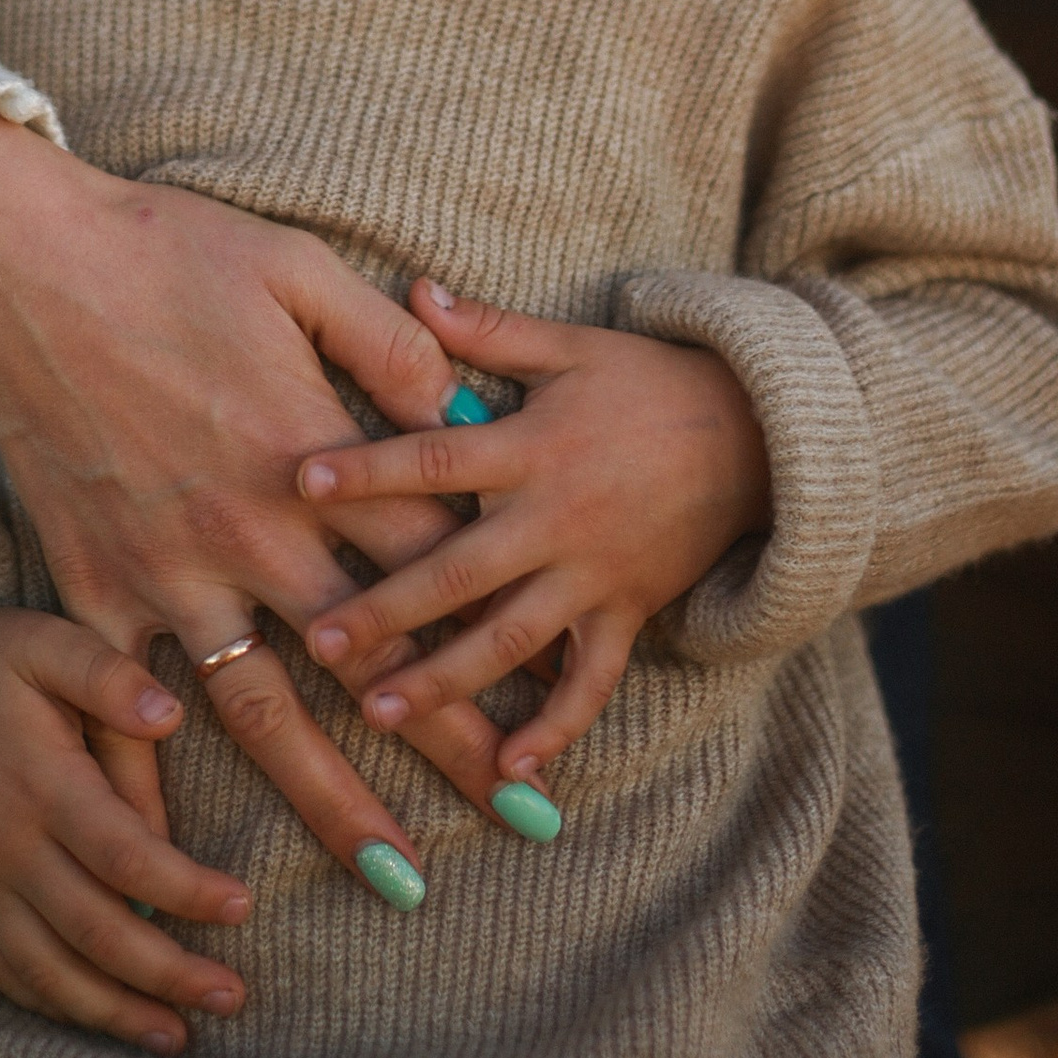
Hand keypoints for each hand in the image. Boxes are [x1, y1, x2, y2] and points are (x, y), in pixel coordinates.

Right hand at [0, 119, 526, 882]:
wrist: (20, 268)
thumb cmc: (166, 252)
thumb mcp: (297, 266)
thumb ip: (385, 341)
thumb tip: (466, 404)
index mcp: (307, 455)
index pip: (430, 559)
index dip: (501, 626)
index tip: (561, 692)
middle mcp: (245, 534)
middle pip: (371, 660)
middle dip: (452, 742)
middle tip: (525, 819)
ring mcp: (165, 575)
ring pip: (263, 716)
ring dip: (334, 800)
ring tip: (396, 875)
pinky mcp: (91, 592)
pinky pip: (125, 719)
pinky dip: (155, 797)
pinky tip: (184, 870)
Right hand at [0, 556, 243, 1057]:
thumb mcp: (46, 641)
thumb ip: (107, 675)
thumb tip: (171, 712)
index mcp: (42, 784)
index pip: (123, 856)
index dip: (185, 889)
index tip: (241, 906)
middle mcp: (9, 847)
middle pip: (95, 931)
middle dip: (167, 973)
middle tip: (231, 995)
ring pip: (49, 970)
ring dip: (114, 1012)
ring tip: (175, 1035)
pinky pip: (5, 971)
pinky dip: (52, 1004)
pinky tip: (98, 1019)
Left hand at [296, 280, 767, 780]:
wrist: (756, 436)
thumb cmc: (648, 382)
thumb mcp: (570, 345)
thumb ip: (489, 329)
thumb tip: (415, 290)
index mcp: (534, 447)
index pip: (437, 459)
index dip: (369, 471)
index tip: (301, 483)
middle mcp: (556, 519)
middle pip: (459, 571)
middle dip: (386, 609)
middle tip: (317, 641)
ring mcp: (593, 574)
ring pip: (509, 639)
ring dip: (444, 679)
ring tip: (377, 711)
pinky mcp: (627, 612)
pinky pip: (590, 682)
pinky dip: (555, 727)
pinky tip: (510, 767)